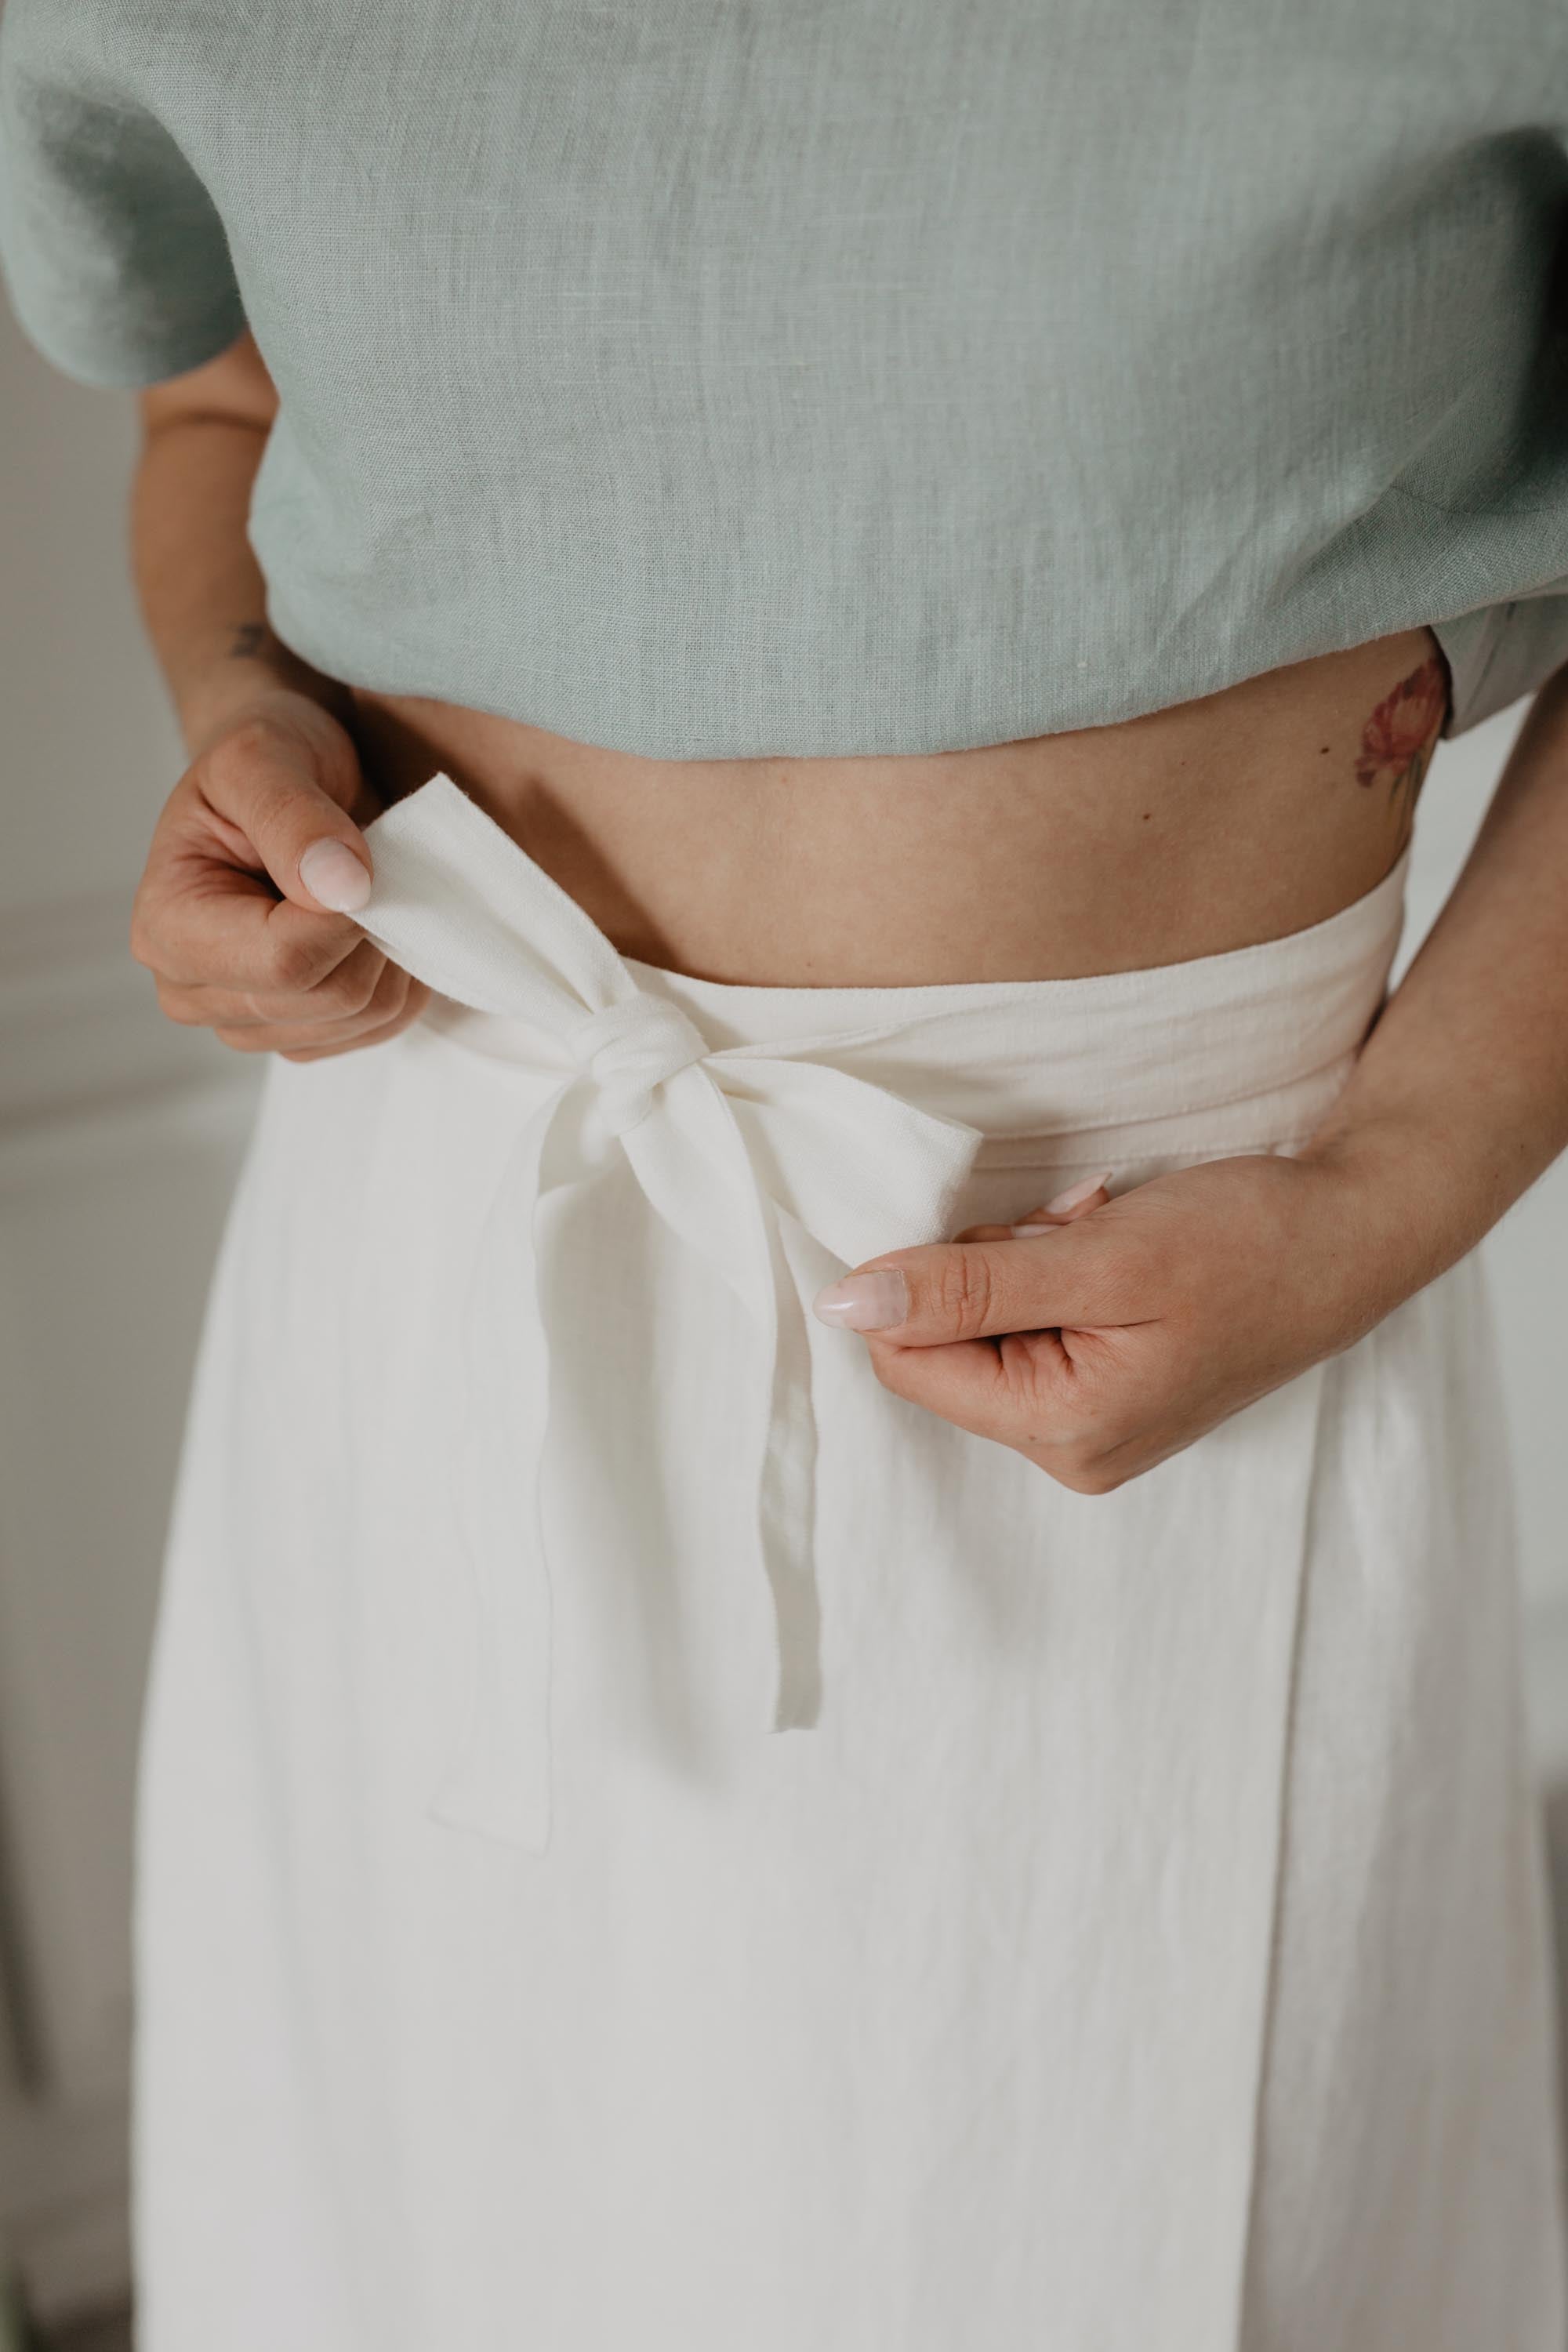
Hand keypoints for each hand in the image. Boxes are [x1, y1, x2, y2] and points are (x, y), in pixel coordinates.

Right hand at [130, 689, 428, 1060]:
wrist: (282, 782)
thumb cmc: (264, 763)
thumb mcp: (262, 756)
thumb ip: (292, 815)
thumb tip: (342, 886)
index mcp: (167, 930)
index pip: (285, 962)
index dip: (347, 914)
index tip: (361, 858)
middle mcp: (195, 993)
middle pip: (329, 996)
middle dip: (372, 928)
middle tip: (366, 866)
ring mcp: (248, 1024)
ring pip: (364, 1016)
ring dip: (392, 949)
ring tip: (367, 888)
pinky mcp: (300, 1036)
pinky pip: (382, 1027)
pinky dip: (399, 976)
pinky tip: (374, 925)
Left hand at [812, 1147, 1415, 1491]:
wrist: (1354, 1229)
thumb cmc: (1248, 1243)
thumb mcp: (1098, 1257)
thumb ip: (967, 1286)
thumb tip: (846, 1304)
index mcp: (1064, 1435)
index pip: (909, 1361)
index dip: (934, 1279)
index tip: (1020, 1231)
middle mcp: (1070, 1448)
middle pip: (945, 1346)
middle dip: (992, 1264)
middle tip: (1081, 1226)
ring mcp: (1091, 1422)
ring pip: (985, 1324)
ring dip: (1027, 1256)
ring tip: (1107, 1230)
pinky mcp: (1108, 1385)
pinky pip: (1030, 1322)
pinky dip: (1056, 1267)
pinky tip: (1114, 1244)